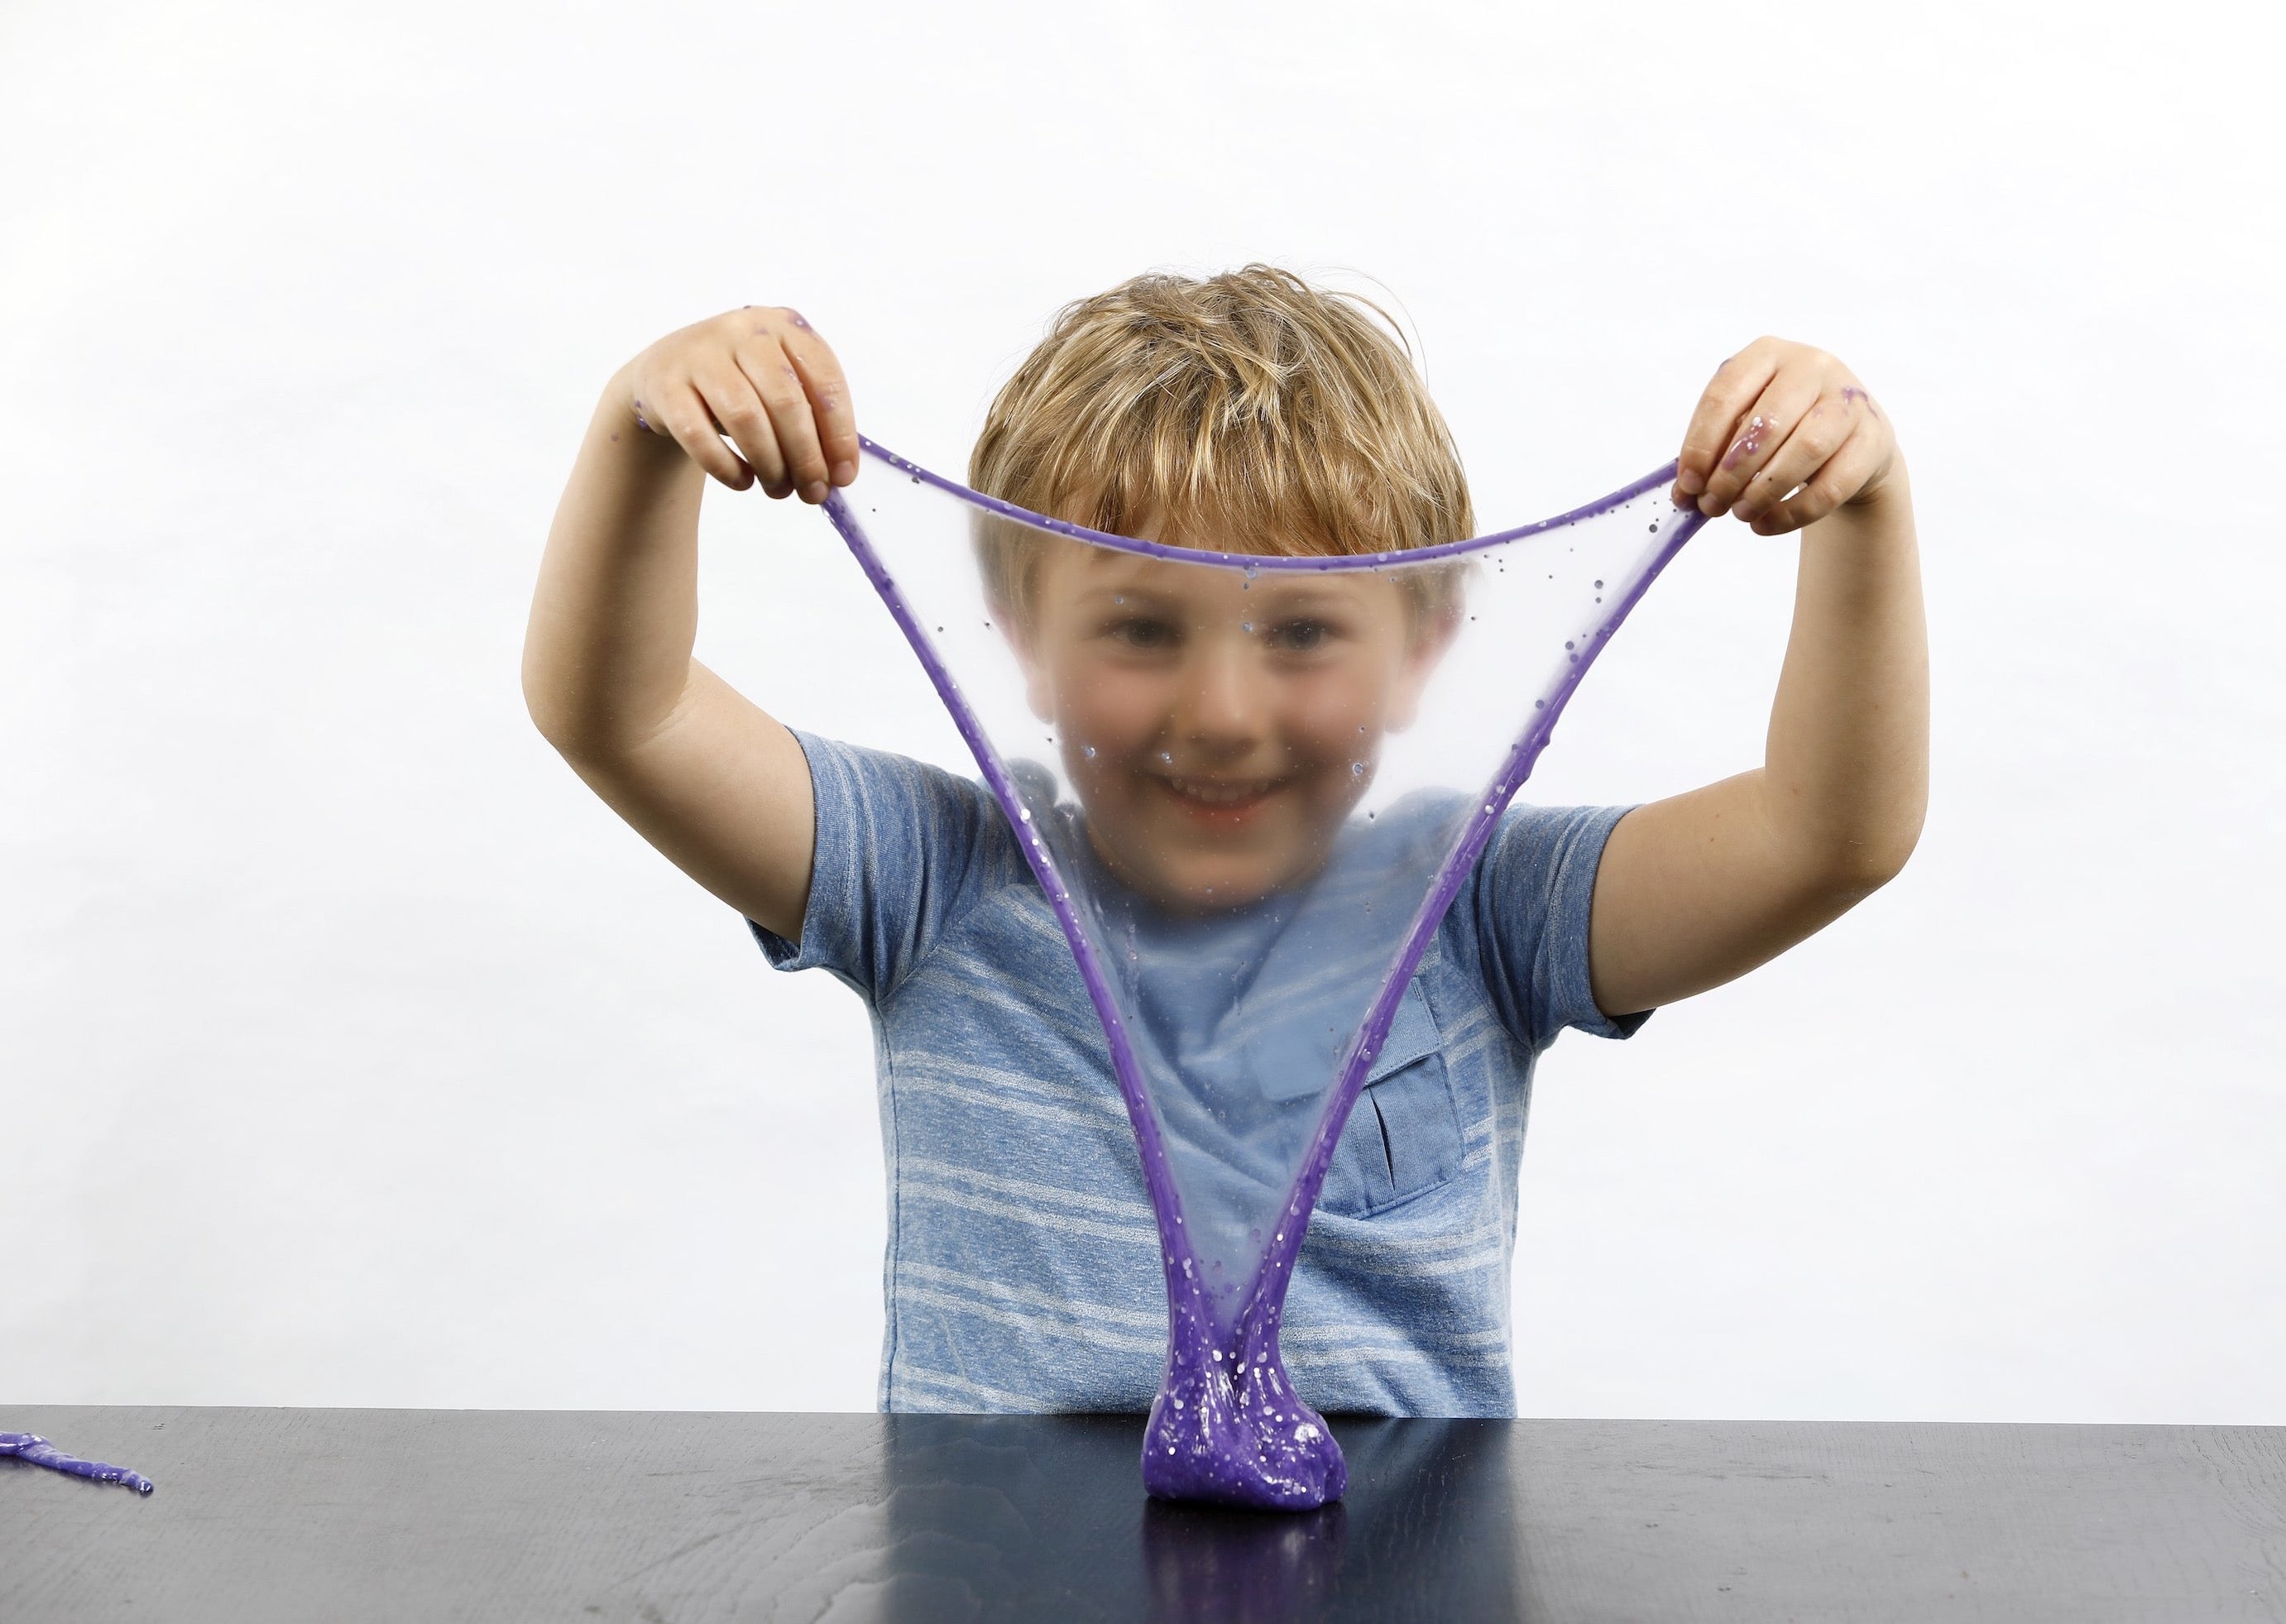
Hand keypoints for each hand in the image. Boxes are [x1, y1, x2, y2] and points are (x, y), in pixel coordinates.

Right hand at [621, 306, 858, 500]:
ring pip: (745, 418)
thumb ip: (811, 418)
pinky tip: (742, 481)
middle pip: (786, 402)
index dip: (839, 434)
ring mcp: (699, 354)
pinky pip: (699, 436)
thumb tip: (838, 474)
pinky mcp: (665, 385)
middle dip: (806, 458)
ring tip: (778, 490)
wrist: (666, 373)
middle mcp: (742, 331)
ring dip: (770, 465)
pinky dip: (726, 467)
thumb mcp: (779, 384)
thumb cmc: (739, 383)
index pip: (824, 380)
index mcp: (784, 325)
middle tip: (812, 493)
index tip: (844, 477)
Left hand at [1671, 337, 1896, 535]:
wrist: (1847, 441)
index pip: (1725, 394)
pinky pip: (1833, 484)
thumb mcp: (1744, 427)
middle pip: (1766, 423)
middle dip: (1731, 474)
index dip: (1700, 445)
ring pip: (1805, 450)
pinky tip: (1765, 524)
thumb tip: (1684, 495)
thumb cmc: (1783, 430)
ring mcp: (1850, 399)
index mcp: (1767, 353)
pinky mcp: (1874, 438)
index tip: (1688, 485)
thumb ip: (1713, 453)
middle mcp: (1812, 366)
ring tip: (1740, 514)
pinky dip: (1793, 512)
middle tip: (1712, 506)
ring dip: (1763, 491)